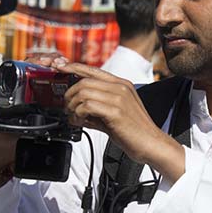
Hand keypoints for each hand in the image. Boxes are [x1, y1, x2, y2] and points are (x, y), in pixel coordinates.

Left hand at [54, 60, 185, 180]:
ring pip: (83, 92)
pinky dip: (78, 115)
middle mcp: (120, 87)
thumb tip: (77, 110)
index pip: (92, 70)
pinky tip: (80, 122)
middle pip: (84, 81)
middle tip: (68, 108)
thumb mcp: (115, 114)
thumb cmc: (134, 132)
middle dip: (70, 95)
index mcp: (121, 84)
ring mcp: (119, 98)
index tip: (60, 68)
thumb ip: (97, 109)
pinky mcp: (116, 111)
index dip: (73, 67)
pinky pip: (87, 106)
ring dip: (73, 107)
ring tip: (74, 118)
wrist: (151, 144)